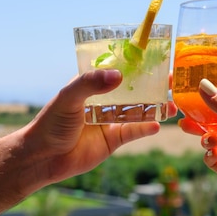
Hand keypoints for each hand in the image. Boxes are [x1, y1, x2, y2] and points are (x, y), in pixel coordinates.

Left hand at [16, 69, 175, 194]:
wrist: (43, 158)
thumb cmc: (50, 123)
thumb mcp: (68, 97)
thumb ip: (91, 84)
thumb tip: (118, 75)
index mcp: (92, 85)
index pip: (117, 70)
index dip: (136, 64)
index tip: (156, 57)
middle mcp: (104, 101)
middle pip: (133, 90)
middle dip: (153, 85)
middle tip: (173, 80)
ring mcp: (110, 120)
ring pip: (138, 111)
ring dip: (155, 107)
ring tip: (173, 104)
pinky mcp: (113, 140)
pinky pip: (134, 132)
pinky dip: (146, 128)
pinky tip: (157, 125)